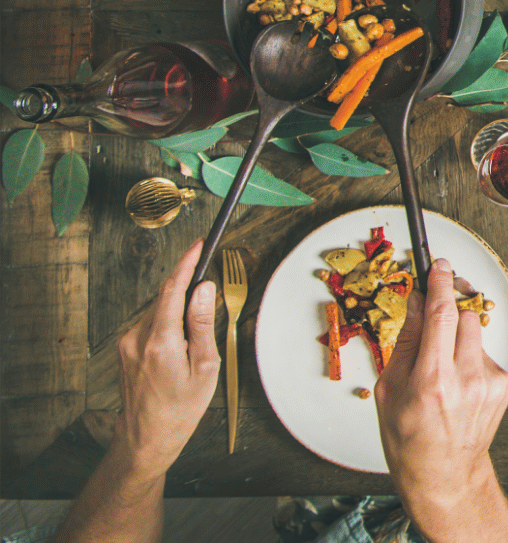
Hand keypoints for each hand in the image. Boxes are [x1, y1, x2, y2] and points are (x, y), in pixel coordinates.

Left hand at [114, 240, 220, 472]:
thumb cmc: (181, 407)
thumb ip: (203, 324)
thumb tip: (204, 290)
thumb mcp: (205, 367)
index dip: (187, 263)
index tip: (199, 244)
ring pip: (158, 311)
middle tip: (210, 295)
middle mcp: (137, 338)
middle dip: (187, 290)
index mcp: (161, 341)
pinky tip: (179, 347)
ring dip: (177, 311)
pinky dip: (167, 324)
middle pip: (165, 297)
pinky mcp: (124, 349)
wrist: (147, 435)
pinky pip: (150, 324)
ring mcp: (127, 343)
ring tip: (195, 341)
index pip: (172, 289)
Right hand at [375, 258, 507, 532]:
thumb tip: (418, 301)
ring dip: (456, 338)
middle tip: (431, 321)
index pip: (441, 315)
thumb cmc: (408, 437)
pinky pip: (484, 352)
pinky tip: (457, 384)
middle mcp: (466, 379)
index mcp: (432, 380)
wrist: (443, 473)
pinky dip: (469, 358)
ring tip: (441, 368)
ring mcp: (490, 382)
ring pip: (474, 333)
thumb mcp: (389, 389)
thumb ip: (407, 341)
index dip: (440, 283)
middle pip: (462, 316)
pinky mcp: (504, 385)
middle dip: (446, 311)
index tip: (439, 265)